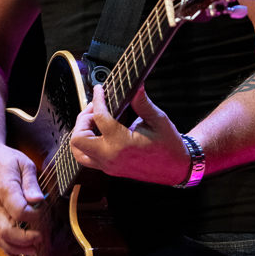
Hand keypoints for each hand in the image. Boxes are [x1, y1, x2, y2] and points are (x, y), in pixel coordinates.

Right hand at [0, 145, 45, 255]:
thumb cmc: (4, 160)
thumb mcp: (23, 163)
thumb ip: (32, 183)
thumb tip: (39, 199)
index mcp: (4, 189)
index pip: (18, 210)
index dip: (33, 216)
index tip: (43, 212)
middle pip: (6, 230)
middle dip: (25, 239)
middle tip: (40, 238)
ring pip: (0, 238)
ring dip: (17, 248)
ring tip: (34, 251)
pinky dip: (7, 252)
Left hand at [70, 85, 190, 184]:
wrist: (176, 168)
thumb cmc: (169, 145)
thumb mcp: (157, 119)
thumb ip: (141, 102)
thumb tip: (135, 85)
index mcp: (122, 144)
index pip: (100, 118)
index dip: (97, 99)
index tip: (99, 90)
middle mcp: (111, 157)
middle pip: (78, 138)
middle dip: (83, 120)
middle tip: (94, 109)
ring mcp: (108, 166)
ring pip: (78, 152)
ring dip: (81, 134)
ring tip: (93, 122)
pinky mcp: (109, 169)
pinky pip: (88, 158)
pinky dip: (87, 144)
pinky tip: (99, 132)